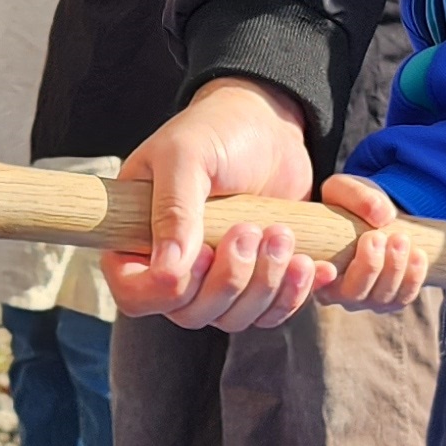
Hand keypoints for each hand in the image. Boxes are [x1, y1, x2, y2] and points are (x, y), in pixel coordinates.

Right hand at [104, 76, 325, 328]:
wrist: (267, 126)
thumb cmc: (216, 131)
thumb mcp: (186, 156)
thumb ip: (174, 209)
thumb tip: (168, 271)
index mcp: (136, 238)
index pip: (135, 295)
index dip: (167, 291)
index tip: (205, 253)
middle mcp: (171, 268)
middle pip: (189, 314)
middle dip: (229, 280)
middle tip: (251, 229)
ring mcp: (214, 279)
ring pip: (232, 319)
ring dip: (265, 284)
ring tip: (282, 233)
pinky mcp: (255, 281)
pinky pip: (270, 313)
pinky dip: (292, 295)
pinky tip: (310, 263)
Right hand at [322, 171, 431, 310]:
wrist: (376, 216)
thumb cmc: (350, 205)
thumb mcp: (344, 189)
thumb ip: (355, 196)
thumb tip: (382, 215)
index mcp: (314, 268)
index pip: (312, 285)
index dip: (319, 282)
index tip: (329, 268)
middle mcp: (336, 292)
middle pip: (352, 293)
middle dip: (368, 266)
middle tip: (377, 236)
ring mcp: (366, 299)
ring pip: (381, 297)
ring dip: (394, 268)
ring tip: (401, 238)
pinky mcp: (391, 300)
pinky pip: (403, 298)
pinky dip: (413, 278)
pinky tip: (417, 254)